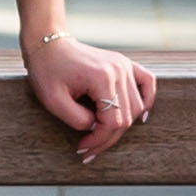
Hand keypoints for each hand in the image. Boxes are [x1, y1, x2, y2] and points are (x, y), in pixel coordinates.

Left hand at [27, 33, 157, 164]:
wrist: (49, 45)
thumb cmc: (48, 71)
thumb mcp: (53, 101)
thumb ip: (77, 120)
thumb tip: (96, 128)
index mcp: (102, 77)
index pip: (114, 121)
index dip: (99, 140)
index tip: (82, 148)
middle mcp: (119, 70)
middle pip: (127, 116)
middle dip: (107, 137)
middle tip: (89, 149)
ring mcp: (124, 65)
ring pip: (137, 106)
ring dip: (122, 125)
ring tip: (101, 136)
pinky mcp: (125, 64)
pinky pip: (147, 82)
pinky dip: (147, 100)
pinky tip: (141, 115)